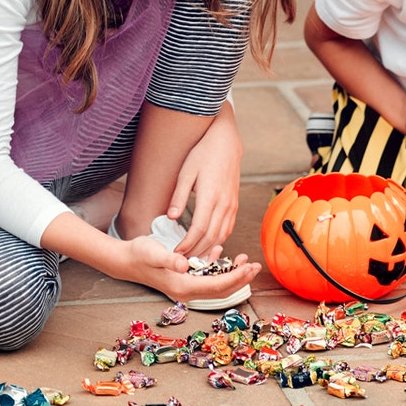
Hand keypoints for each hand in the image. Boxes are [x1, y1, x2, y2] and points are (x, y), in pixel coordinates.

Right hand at [122, 237, 260, 303]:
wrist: (126, 260)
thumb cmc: (140, 255)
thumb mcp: (154, 253)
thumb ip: (170, 259)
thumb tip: (184, 265)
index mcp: (183, 287)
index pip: (217, 286)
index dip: (236, 277)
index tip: (250, 267)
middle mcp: (187, 290)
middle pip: (221, 289)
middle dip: (240, 278)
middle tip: (255, 265)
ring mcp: (186, 286)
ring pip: (216, 284)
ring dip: (232, 273)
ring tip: (245, 260)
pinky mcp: (184, 279)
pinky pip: (206, 277)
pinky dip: (217, 267)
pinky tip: (220, 253)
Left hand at [168, 101, 241, 257]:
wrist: (226, 143)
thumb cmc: (203, 154)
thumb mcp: (186, 172)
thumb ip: (178, 196)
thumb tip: (171, 217)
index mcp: (210, 196)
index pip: (198, 229)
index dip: (187, 245)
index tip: (176, 253)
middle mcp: (224, 204)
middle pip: (211, 237)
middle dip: (196, 252)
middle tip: (182, 261)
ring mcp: (232, 205)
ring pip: (222, 235)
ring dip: (208, 249)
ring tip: (193, 256)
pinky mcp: (235, 205)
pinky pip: (228, 228)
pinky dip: (218, 240)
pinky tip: (208, 244)